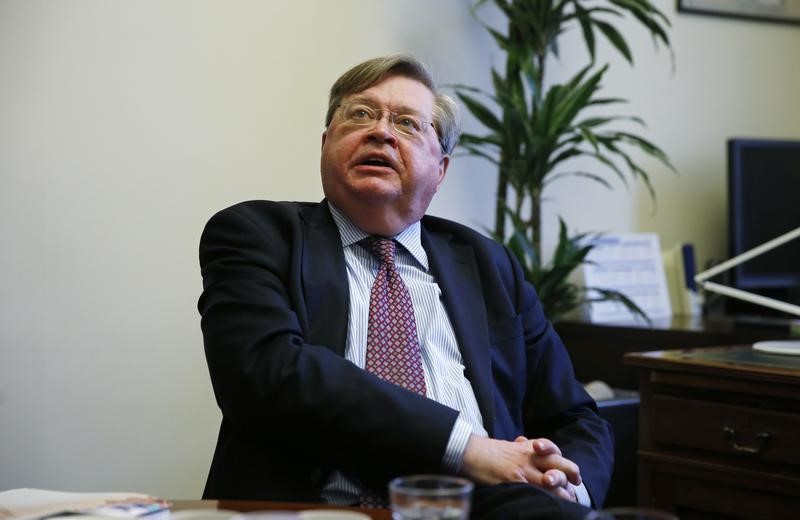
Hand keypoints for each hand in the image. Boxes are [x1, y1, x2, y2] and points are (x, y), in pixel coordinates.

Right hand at [459, 435, 581, 502]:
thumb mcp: (508, 447)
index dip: (566, 464)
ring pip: (551, 479)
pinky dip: (544, 498)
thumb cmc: (486, 452)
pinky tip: (548, 505)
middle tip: (575, 487)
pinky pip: (535, 491)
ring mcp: (523, 469)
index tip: (574, 477)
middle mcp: (528, 455)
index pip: (553, 450)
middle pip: (558, 462)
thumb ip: (523, 448)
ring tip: (568, 501)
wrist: (468, 452)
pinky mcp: (515, 481)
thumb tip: (532, 447)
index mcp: (527, 447)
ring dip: (561, 492)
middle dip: (570, 474)